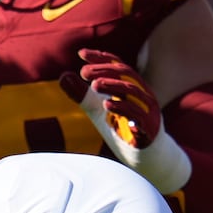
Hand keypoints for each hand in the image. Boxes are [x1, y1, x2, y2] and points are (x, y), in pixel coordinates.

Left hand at [60, 49, 190, 192]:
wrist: (146, 159)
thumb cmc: (122, 131)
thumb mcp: (98, 111)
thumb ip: (82, 95)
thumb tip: (63, 76)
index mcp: (132, 87)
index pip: (117, 66)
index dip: (100, 58)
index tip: (81, 54)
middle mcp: (143, 95)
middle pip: (125, 74)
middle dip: (104, 70)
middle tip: (84, 72)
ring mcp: (149, 111)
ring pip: (133, 92)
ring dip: (113, 86)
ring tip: (94, 85)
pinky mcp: (149, 129)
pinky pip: (138, 116)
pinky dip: (122, 109)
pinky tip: (106, 105)